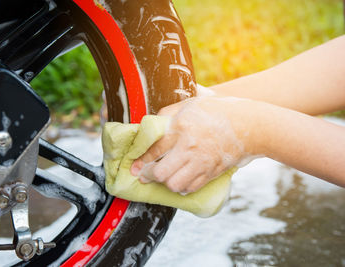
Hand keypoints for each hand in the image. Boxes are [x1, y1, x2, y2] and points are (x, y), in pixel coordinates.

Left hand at [130, 96, 258, 192]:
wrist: (251, 125)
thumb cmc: (220, 110)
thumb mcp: (193, 102)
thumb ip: (170, 112)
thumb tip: (153, 122)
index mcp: (182, 126)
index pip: (155, 148)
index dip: (141, 160)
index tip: (135, 167)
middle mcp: (190, 147)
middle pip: (161, 172)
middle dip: (150, 175)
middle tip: (146, 174)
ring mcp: (202, 162)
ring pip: (175, 184)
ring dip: (166, 183)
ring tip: (165, 176)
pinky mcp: (212, 172)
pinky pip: (191, 188)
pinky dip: (182, 187)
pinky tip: (180, 180)